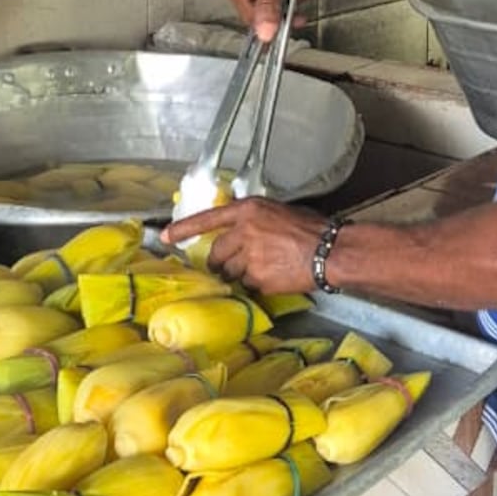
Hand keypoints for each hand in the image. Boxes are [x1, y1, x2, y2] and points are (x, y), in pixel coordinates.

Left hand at [162, 198, 325, 293]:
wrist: (331, 252)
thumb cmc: (311, 228)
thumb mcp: (278, 212)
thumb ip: (253, 220)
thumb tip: (238, 232)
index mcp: (248, 211)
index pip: (208, 219)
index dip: (184, 229)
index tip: (165, 237)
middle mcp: (244, 232)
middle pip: (216, 253)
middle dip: (220, 262)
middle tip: (230, 264)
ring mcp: (250, 258)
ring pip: (230, 272)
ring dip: (240, 273)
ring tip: (264, 268)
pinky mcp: (258, 279)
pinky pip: (248, 285)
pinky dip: (256, 284)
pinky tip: (274, 276)